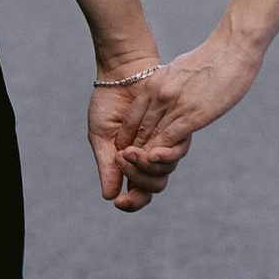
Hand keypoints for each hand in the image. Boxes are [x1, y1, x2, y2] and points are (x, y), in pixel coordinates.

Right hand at [87, 57, 178, 215]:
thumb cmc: (108, 105)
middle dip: (137, 178)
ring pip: (165, 172)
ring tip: (127, 151)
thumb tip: (110, 196)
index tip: (118, 202)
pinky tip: (147, 151)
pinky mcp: (177, 129)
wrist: (121, 75)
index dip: (131, 203)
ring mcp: (165, 145)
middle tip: (120, 159)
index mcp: (134, 164)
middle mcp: (152, 158)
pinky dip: (161, 156)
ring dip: (144, 166)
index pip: (138, 194)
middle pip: (155, 186)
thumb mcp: (101, 138)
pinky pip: (175, 152)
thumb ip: (107, 166)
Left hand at [116, 26, 264, 183]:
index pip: (133, 116)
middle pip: (138, 130)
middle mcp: (160, 94)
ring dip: (143, 156)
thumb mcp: (182, 68)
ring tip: (139, 171)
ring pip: (150, 138)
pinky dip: (161, 154)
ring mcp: (174, 105)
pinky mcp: (192, 115)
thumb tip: (172, 94)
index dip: (128, 136)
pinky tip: (158, 163)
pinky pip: (169, 139)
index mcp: (157, 82)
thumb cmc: (215, 57)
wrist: (233, 46)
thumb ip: (172, 84)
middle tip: (128, 166)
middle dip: (132, 150)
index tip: (128, 150)